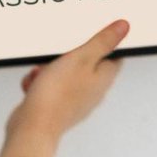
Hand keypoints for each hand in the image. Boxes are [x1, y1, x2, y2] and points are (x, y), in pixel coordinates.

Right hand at [6, 19, 127, 142]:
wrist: (32, 127)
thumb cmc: (57, 95)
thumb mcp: (81, 58)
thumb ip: (103, 42)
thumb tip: (124, 28)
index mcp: (103, 79)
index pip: (114, 56)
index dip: (104, 42)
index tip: (92, 33)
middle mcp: (92, 92)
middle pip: (85, 63)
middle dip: (68, 55)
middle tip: (58, 54)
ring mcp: (74, 101)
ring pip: (63, 74)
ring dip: (49, 69)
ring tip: (42, 71)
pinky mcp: (56, 107)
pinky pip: (49, 87)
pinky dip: (40, 83)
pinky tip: (34, 84)